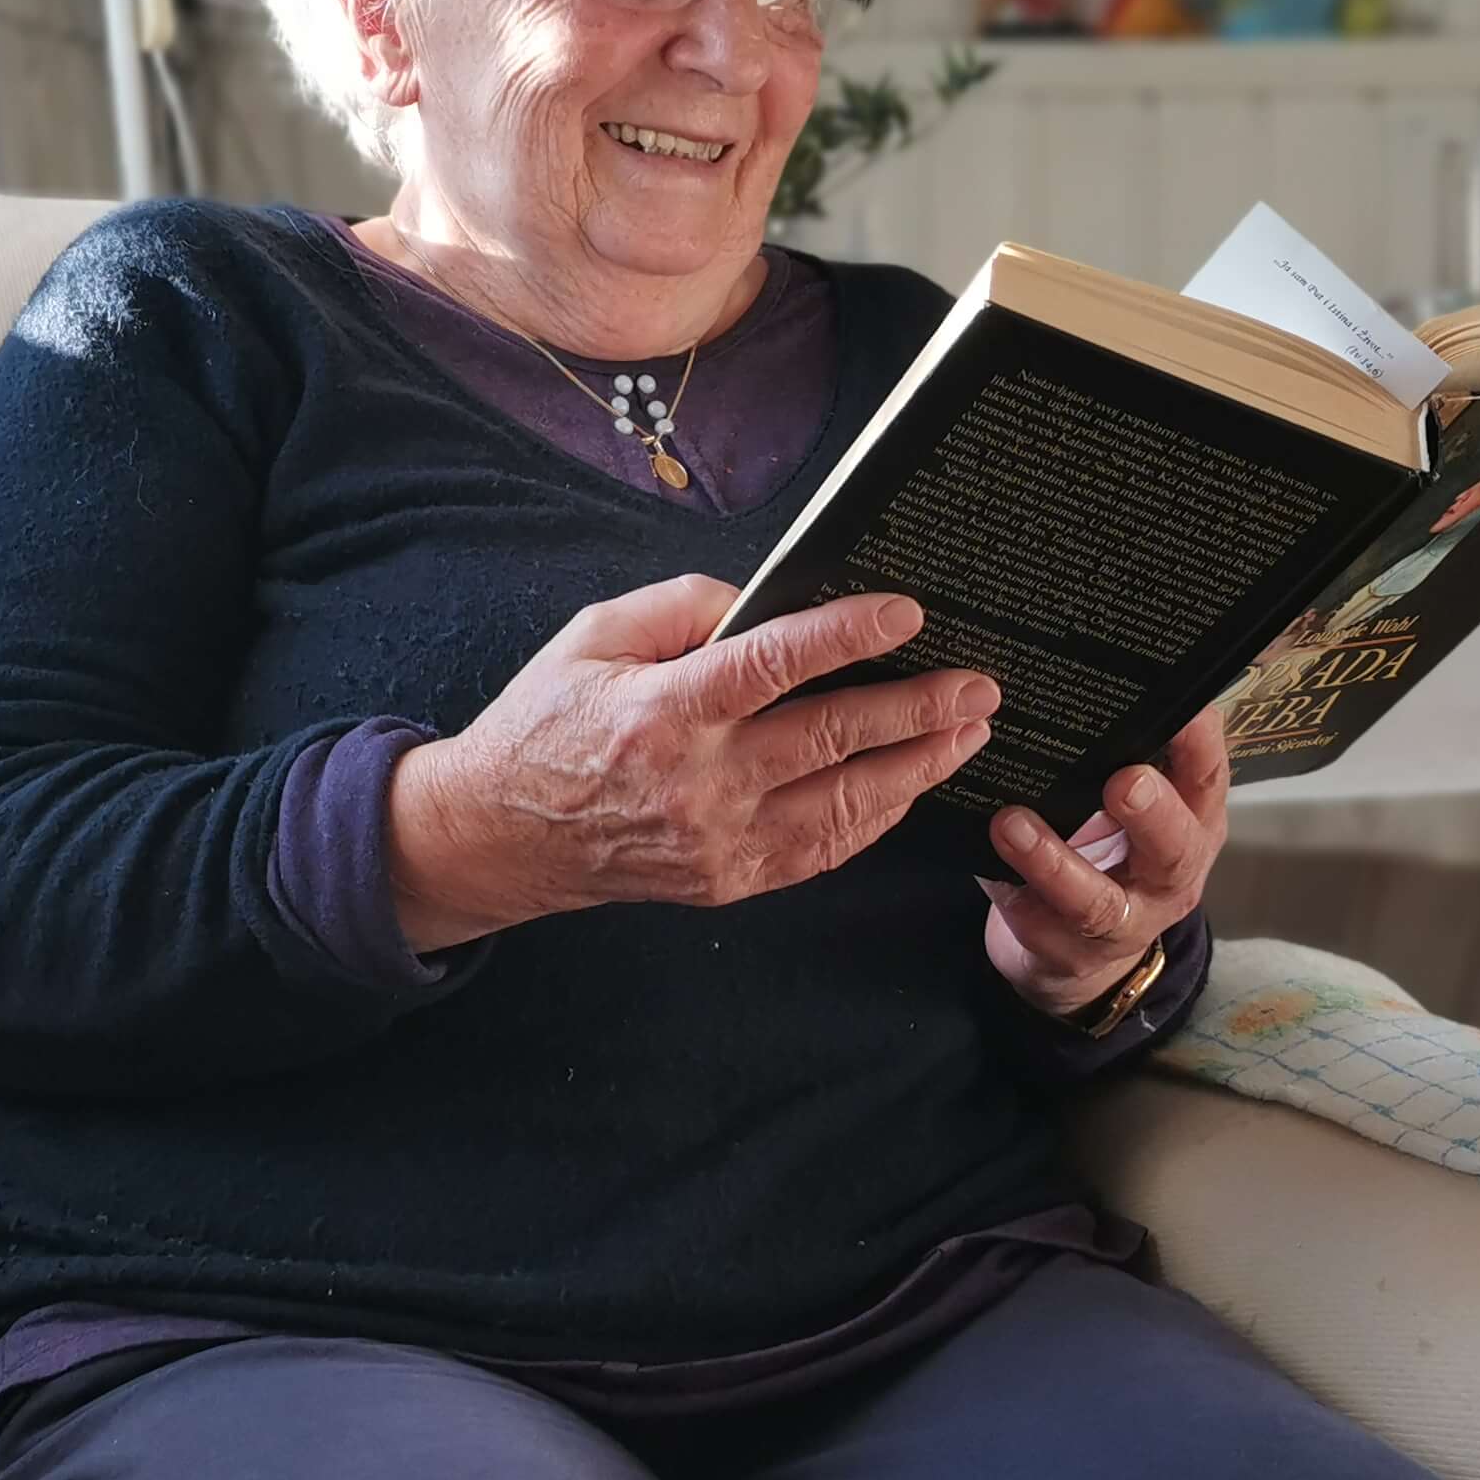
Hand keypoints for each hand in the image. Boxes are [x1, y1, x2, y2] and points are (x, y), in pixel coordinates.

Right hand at [387, 575, 999, 950]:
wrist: (499, 835)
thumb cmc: (546, 723)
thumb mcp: (592, 636)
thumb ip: (682, 605)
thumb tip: (768, 599)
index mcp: (662, 711)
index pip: (773, 664)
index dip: (847, 635)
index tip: (906, 614)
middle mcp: (697, 781)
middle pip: (831, 739)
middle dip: (917, 709)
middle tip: (980, 685)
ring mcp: (717, 840)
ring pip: (843, 803)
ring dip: (918, 766)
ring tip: (970, 732)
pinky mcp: (729, 880)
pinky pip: (822, 850)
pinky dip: (875, 817)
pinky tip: (911, 784)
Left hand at [980, 708, 1227, 1020]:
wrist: (1081, 952)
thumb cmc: (1109, 848)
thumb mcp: (1131, 806)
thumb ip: (1122, 752)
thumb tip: (1089, 670)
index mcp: (1192, 821)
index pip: (1207, 776)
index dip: (1200, 743)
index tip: (1182, 705)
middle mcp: (1171, 873)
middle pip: (1174, 846)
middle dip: (1152, 813)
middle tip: (1124, 781)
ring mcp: (1125, 921)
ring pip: (1098, 901)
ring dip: (1055, 862)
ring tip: (1012, 824)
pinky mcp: (1069, 950)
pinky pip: (1039, 922)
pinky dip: (1012, 888)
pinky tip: (984, 857)